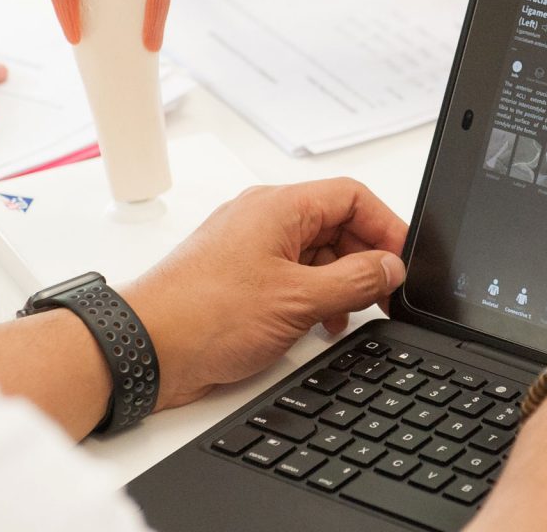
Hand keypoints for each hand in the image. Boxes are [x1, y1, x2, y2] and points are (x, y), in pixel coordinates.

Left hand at [125, 178, 407, 410]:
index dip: (386, 226)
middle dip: (367, 259)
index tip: (402, 261)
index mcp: (280, 207)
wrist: (144, 349)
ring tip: (351, 313)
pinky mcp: (242, 278)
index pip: (352, 197)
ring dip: (342, 282)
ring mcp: (251, 247)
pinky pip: (295, 275)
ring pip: (318, 252)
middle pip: (338, 224)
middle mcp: (265, 219)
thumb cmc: (203, 315)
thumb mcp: (299, 300)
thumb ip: (355, 280)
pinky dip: (317, 296)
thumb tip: (389, 267)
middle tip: (385, 292)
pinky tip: (321, 324)